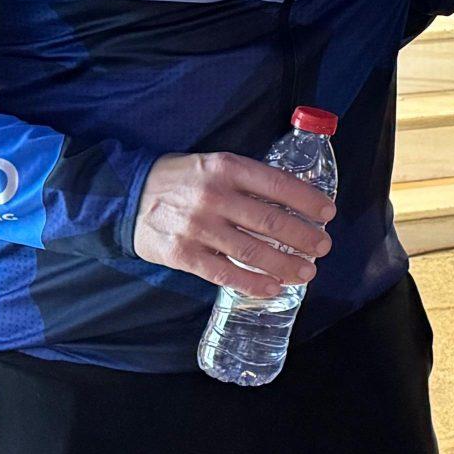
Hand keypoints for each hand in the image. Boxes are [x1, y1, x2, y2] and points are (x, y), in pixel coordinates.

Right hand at [131, 152, 334, 296]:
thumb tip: (294, 199)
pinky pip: (225, 273)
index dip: (308, 201)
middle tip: (323, 247)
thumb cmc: (181, 180)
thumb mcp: (213, 164)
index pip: (278, 184)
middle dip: (304, 237)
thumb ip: (248, 179)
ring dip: (285, 264)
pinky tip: (273, 288)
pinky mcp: (183, 254)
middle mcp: (214, 196)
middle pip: (270, 221)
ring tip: (306, 272)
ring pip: (252, 251)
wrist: (126, 196)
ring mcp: (197, 228)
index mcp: (226, 168)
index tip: (328, 213)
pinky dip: (252, 283)